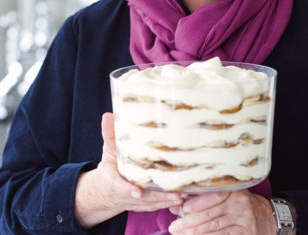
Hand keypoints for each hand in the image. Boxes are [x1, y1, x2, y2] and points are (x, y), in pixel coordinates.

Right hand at [75, 112, 182, 227]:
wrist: (108, 191)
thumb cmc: (111, 167)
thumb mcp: (109, 150)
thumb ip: (110, 135)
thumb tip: (108, 116)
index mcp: (114, 181)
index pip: (119, 187)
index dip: (128, 190)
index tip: (137, 192)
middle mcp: (127, 194)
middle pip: (143, 198)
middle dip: (159, 197)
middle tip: (175, 194)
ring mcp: (137, 202)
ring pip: (154, 204)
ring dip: (168, 201)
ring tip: (184, 194)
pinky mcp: (146, 205)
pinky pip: (159, 206)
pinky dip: (170, 203)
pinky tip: (186, 196)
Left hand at [167, 190, 278, 233]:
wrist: (269, 217)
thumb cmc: (241, 204)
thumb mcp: (228, 196)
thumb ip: (203, 199)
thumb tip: (176, 205)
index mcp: (234, 190)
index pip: (214, 195)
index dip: (198, 202)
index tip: (183, 208)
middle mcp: (240, 204)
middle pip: (211, 214)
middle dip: (190, 222)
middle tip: (174, 227)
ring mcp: (245, 220)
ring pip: (215, 228)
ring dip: (195, 233)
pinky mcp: (247, 233)